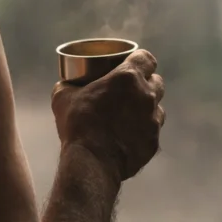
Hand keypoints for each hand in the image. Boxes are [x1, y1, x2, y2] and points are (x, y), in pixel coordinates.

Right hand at [51, 49, 165, 181]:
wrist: (91, 163)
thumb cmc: (78, 125)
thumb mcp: (63, 97)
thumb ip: (69, 84)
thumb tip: (66, 84)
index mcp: (128, 78)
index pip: (147, 58)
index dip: (140, 59)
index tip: (131, 63)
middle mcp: (147, 96)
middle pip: (156, 81)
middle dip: (146, 82)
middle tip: (129, 89)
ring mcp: (153, 120)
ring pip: (158, 107)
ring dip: (147, 107)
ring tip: (130, 113)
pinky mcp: (154, 142)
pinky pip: (153, 130)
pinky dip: (144, 129)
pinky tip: (129, 135)